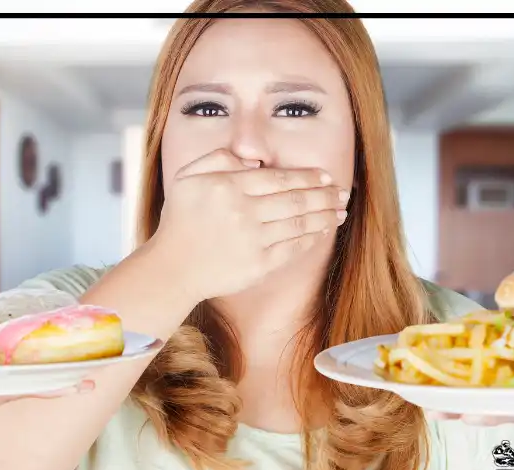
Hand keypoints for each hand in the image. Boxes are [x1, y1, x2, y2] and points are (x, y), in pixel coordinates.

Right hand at [148, 148, 347, 301]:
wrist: (172, 268)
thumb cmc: (180, 220)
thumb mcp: (187, 177)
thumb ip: (218, 158)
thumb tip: (253, 160)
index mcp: (228, 186)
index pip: (279, 178)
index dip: (308, 176)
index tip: (325, 176)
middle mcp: (243, 212)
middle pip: (296, 199)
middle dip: (324, 194)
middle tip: (341, 192)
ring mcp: (253, 240)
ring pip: (300, 223)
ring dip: (325, 215)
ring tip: (340, 210)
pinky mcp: (259, 265)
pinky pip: (293, 248)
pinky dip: (312, 237)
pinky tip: (323, 230)